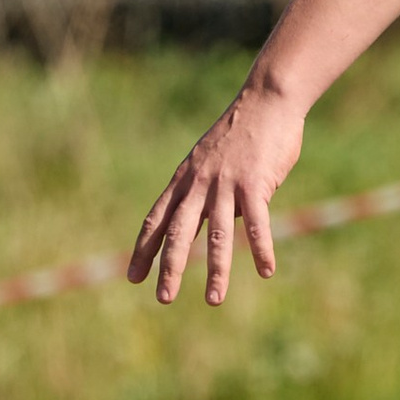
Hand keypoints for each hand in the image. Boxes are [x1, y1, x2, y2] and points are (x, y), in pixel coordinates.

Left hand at [129, 80, 302, 305]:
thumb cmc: (241, 133)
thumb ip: (208, 191)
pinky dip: (261, 249)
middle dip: (169, 268)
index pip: (157, 218)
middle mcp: (200, 183)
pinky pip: (259, 222)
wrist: (265, 100)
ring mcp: (227, 183)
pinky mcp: (256, 182)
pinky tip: (266, 271)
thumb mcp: (211, 160)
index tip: (133, 276)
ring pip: (217, 234)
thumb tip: (215, 225)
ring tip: (213, 299)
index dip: (144, 249)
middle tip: (163, 298)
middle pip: (179, 232)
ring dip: (215, 269)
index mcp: (185, 179)